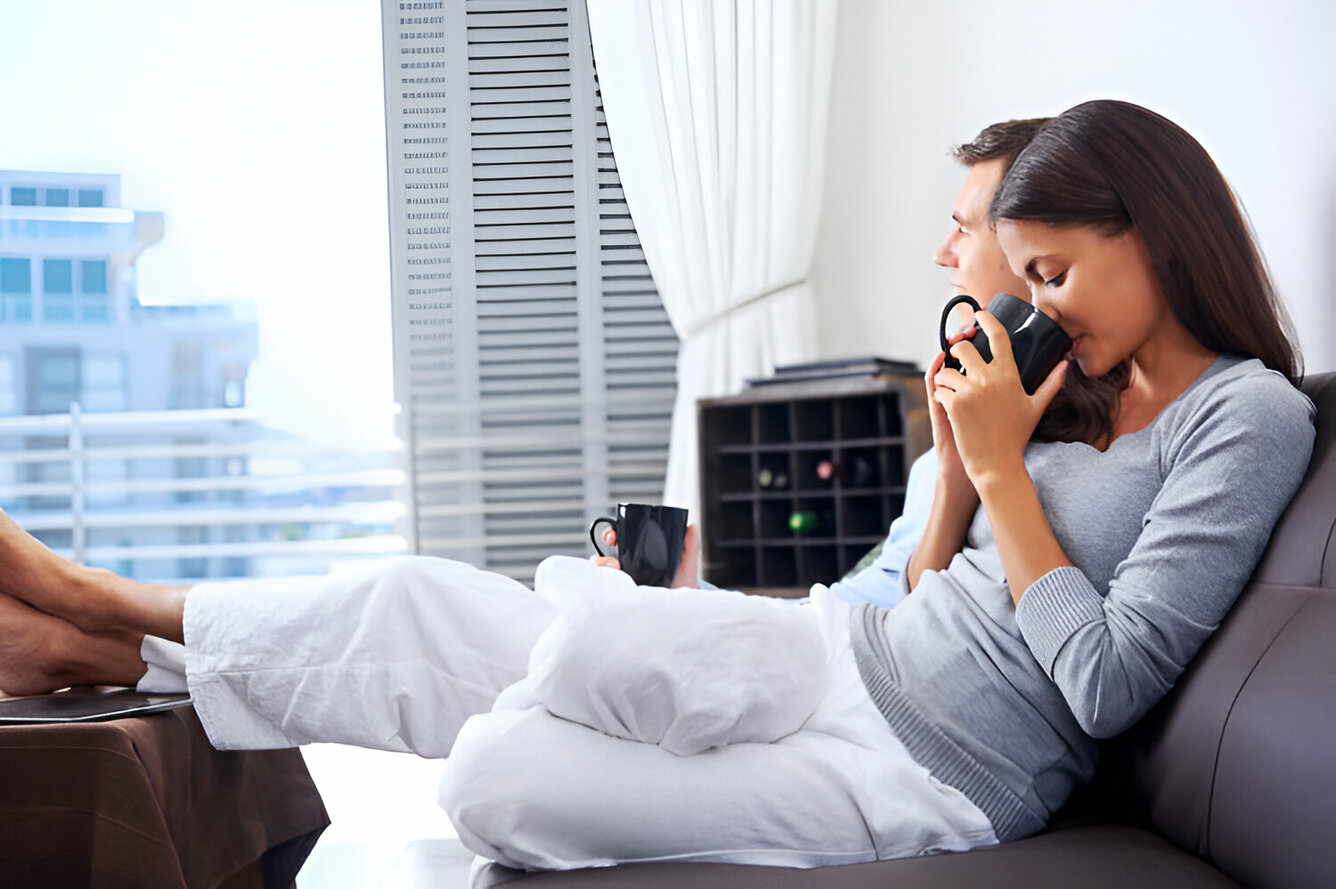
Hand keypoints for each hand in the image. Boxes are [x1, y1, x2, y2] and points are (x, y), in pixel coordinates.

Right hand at [589, 522, 701, 587]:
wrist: (681, 614)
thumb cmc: (682, 588)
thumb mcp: (686, 565)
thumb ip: (689, 546)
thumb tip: (692, 526)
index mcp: (640, 556)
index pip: (621, 540)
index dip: (613, 533)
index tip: (614, 534)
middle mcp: (628, 568)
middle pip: (606, 551)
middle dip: (604, 545)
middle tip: (612, 542)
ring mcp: (622, 583)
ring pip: (601, 569)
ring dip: (602, 562)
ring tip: (615, 566)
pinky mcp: (619, 597)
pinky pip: (604, 589)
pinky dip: (602, 583)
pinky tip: (611, 583)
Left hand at [931, 311, 1066, 485]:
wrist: (997, 464)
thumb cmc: (1016, 436)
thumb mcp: (1035, 407)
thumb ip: (1051, 382)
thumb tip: (1066, 364)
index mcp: (1009, 376)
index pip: (999, 337)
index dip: (987, 320)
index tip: (979, 314)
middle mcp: (989, 379)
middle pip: (963, 348)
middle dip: (956, 352)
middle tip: (957, 360)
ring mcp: (970, 391)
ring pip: (946, 370)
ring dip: (946, 378)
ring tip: (953, 390)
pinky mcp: (954, 404)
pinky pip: (939, 389)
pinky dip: (941, 395)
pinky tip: (950, 406)